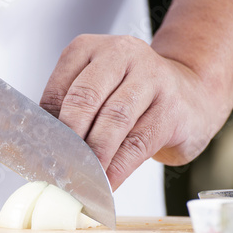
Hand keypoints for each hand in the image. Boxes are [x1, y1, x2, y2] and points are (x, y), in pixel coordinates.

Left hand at [40, 34, 229, 189]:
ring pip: (113, 120)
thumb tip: (45, 151)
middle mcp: (120, 54)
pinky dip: (118, 168)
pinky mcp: (172, 107)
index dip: (47, 129)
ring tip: (81, 180)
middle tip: (59, 169)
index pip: (58, 91)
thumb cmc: (134, 97)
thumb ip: (71, 111)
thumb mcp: (98, 91)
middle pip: (84, 99)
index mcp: (88, 49)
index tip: (41, 157)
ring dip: (94, 156)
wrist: (192, 94)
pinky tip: (107, 184)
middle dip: (68, 140)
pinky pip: (138, 142)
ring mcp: (150, 77)